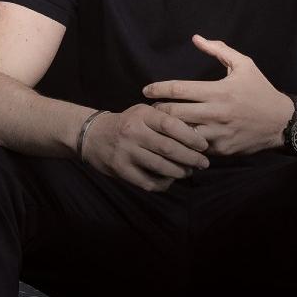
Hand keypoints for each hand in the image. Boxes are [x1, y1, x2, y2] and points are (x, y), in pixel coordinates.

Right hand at [81, 103, 209, 191]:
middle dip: (191, 158)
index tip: (204, 145)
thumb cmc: (127, 124)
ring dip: (180, 172)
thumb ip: (165, 120)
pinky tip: (169, 179)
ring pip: (160, 166)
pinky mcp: (121, 169)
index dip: (191, 137)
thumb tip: (196, 135)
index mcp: (141, 115)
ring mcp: (126, 152)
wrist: (93, 135)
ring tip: (189, 171)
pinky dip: (163, 183)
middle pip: (168, 148)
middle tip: (203, 163)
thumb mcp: (143, 113)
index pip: (171, 125)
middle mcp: (133, 132)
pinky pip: (148, 181)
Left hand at [144, 34, 293, 155]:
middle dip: (158, 111)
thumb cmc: (260, 91)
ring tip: (160, 125)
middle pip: (174, 113)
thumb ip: (219, 50)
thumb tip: (195, 38)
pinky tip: (177, 139)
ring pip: (182, 133)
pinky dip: (185, 143)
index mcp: (218, 91)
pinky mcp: (222, 150)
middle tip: (151, 109)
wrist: (282, 122)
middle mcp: (217, 113)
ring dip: (169, 129)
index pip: (179, 89)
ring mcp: (219, 133)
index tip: (146, 90)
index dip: (158, 89)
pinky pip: (196, 147)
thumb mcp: (244, 65)